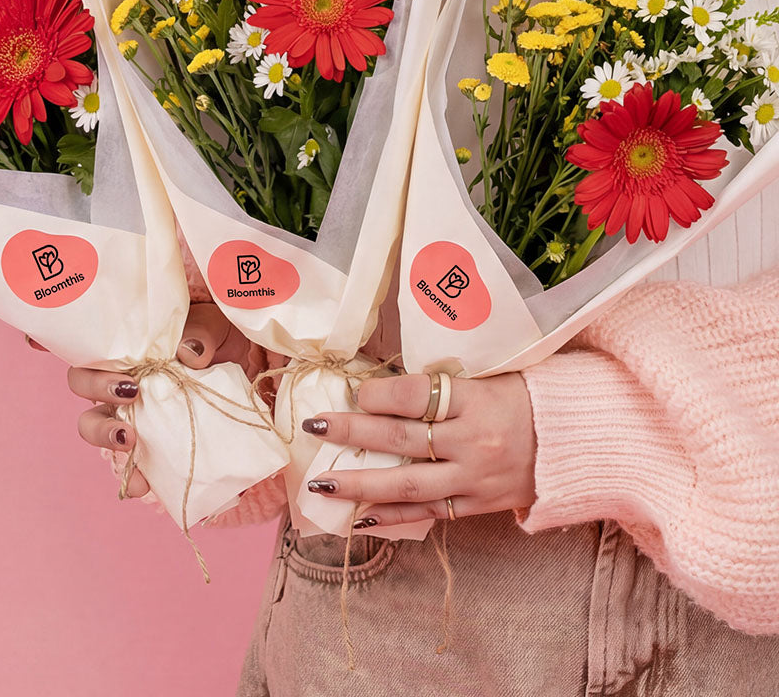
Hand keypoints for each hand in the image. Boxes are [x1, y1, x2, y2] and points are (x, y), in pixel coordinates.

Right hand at [54, 303, 264, 498]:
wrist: (249, 380)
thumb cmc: (219, 344)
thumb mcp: (215, 329)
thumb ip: (200, 335)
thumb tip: (186, 352)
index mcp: (126, 343)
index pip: (83, 339)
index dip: (47, 338)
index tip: (33, 343)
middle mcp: (117, 378)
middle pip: (82, 382)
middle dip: (95, 387)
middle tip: (127, 391)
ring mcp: (128, 413)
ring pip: (94, 425)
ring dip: (103, 434)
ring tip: (129, 440)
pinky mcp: (148, 446)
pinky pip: (128, 466)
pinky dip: (131, 477)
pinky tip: (142, 484)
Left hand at [302, 372, 536, 526]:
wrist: (581, 441)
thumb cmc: (528, 396)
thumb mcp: (491, 376)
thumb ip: (444, 384)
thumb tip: (384, 387)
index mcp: (476, 399)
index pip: (413, 395)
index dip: (376, 394)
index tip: (352, 392)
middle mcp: (473, 440)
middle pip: (400, 438)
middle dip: (351, 433)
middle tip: (314, 427)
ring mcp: (475, 478)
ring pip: (407, 484)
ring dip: (359, 484)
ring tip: (322, 482)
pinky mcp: (479, 505)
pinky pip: (429, 513)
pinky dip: (392, 517)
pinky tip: (359, 518)